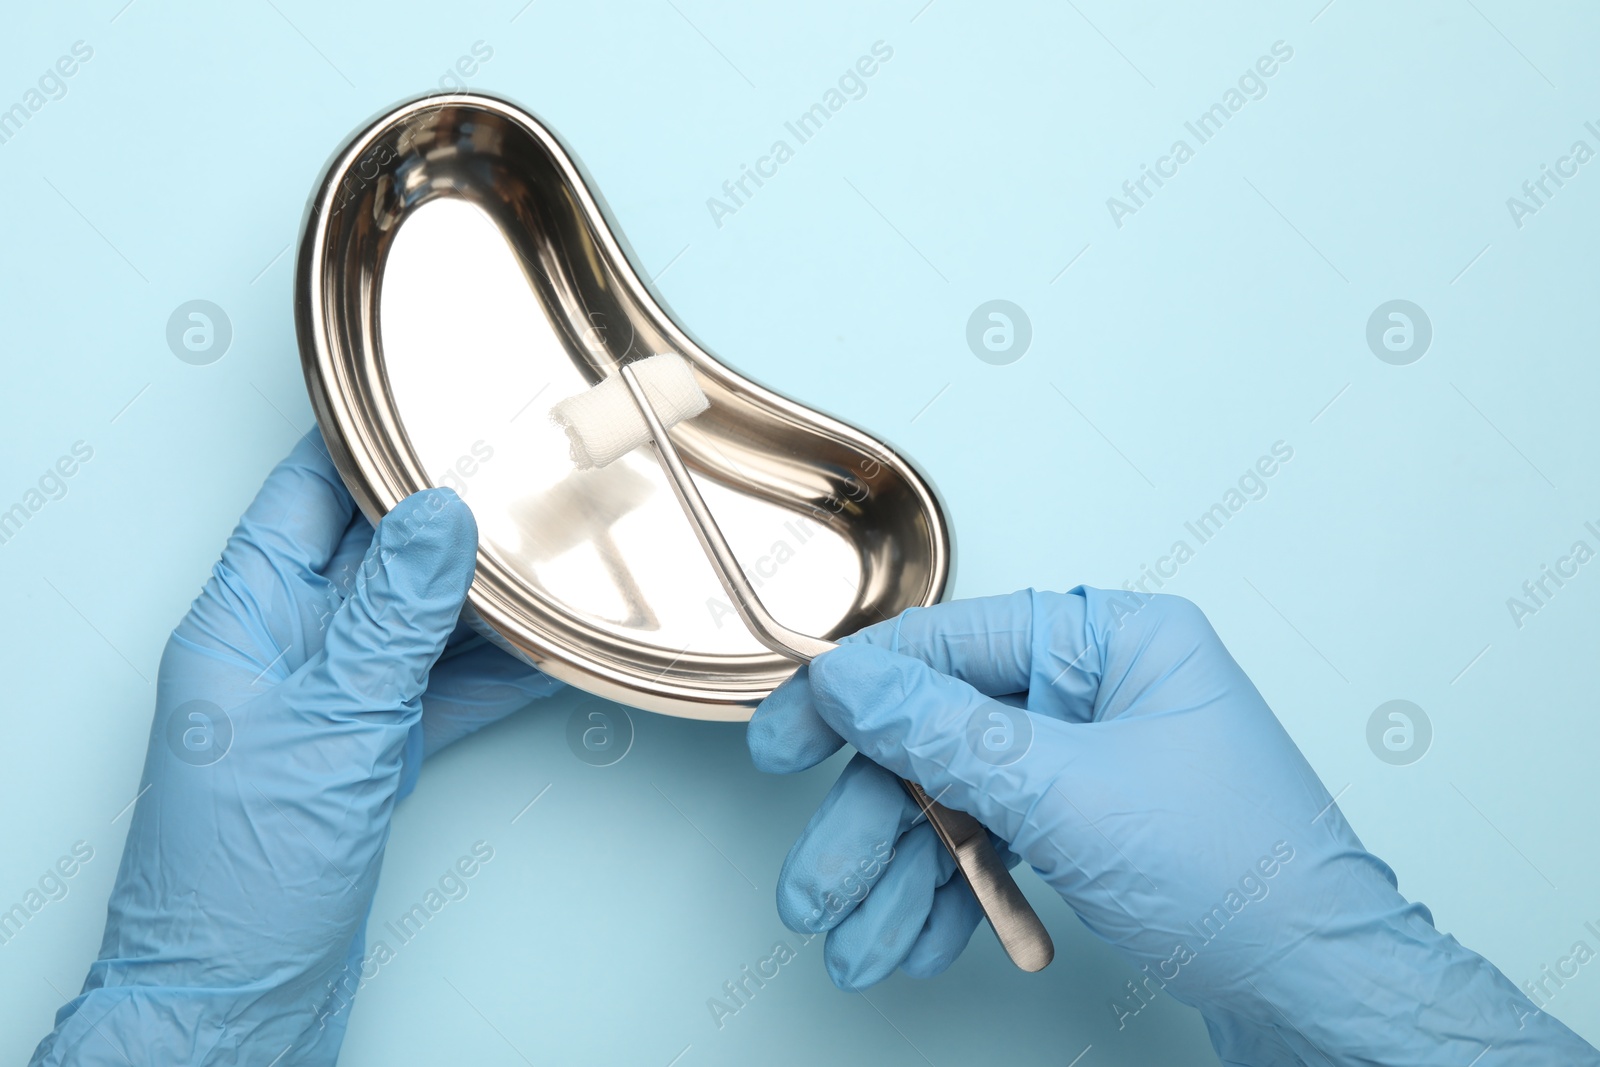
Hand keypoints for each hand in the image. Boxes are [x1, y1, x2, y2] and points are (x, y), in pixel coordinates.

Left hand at [30, 433, 561, 1066]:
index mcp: (242, 617)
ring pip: (418, 623)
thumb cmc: (239, 878)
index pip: (306, 493)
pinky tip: (543, 656)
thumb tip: (440, 516)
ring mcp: (329, 703)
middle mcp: (284, 649)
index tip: (440, 403)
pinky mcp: (366, 755)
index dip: (371, 445)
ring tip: (555, 565)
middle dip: (451, 522)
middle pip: (375, 554)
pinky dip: (491, 674)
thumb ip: (393, 616)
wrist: (239, 1002)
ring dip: (484, 602)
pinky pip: (439, 690)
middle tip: (529, 482)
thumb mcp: (332, 722)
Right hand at [748, 587, 1597, 1065]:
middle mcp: (1098, 688)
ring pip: (958, 803)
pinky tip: (914, 943)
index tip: (783, 742)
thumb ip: (946, 732)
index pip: (948, 644)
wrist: (1318, 994)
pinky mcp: (1090, 824)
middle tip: (814, 887)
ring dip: (900, 878)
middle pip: (941, 737)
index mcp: (1112, 640)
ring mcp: (1092, 760)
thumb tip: (852, 680)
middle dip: (873, 826)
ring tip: (854, 942)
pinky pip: (996, 844)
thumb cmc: (1241, 879)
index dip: (853, 697)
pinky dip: (953, 897)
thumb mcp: (1069, 795)